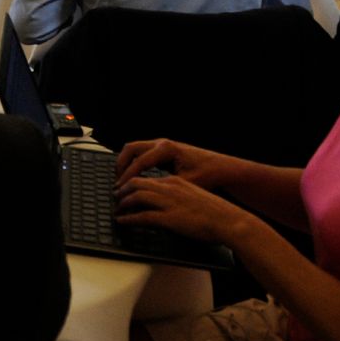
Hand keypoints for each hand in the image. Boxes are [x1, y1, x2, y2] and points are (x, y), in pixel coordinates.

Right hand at [113, 138, 230, 190]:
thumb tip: (146, 197)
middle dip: (121, 165)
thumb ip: (164, 188)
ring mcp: (162, 145)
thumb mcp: (186, 184)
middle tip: (117, 182)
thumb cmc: (208, 175)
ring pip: (134, 149)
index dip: (128, 177)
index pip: (139, 162)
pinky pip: (141, 152)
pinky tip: (134, 177)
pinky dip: (134, 162)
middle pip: (130, 149)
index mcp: (166, 149)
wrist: (222, 168)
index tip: (120, 189)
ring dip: (125, 162)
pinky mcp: (163, 150)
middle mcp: (162, 143)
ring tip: (122, 180)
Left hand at [114, 171, 250, 243]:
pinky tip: (122, 221)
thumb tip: (169, 204)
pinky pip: (142, 216)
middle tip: (116, 196)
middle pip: (137, 183)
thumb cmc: (217, 213)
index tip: (127, 188)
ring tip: (117, 208)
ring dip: (123, 203)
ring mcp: (168, 203)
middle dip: (123, 189)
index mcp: (176, 182)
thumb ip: (180, 196)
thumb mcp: (195, 196)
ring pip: (136, 197)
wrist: (230, 221)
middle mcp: (170, 188)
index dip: (134, 184)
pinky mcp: (169, 218)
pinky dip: (128, 218)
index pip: (149, 179)